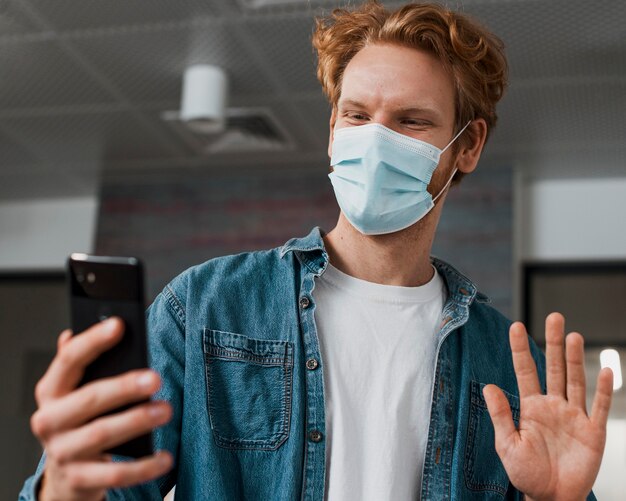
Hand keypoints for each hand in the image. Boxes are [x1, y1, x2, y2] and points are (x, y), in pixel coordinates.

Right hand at [30, 318, 172, 500]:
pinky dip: (143, 467)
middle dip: (124, 387)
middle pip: (90, 399)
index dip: (92, 341)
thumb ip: (84, 362)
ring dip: (137, 421)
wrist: (67, 476)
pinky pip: (115, 474)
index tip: (119, 324)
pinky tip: (166, 457)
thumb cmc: (81, 420)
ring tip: (166, 410)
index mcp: (51, 391)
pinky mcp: (79, 480)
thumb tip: (88, 327)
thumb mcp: (77, 391)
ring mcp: (62, 452)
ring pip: (102, 434)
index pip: (68, 360)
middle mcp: (50, 421)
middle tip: (156, 378)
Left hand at [483, 313, 612, 500]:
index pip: (525, 371)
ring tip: (573, 336)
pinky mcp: (593, 431)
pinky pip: (600, 407)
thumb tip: (488, 386)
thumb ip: (501, 415)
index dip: (521, 349)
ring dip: (575, 359)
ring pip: (575, 380)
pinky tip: (604, 370)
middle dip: (553, 343)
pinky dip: (604, 389)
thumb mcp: (507, 445)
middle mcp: (553, 405)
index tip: (516, 327)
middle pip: (553, 367)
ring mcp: (574, 416)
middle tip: (554, 317)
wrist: (552, 497)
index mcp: (531, 407)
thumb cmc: (527, 473)